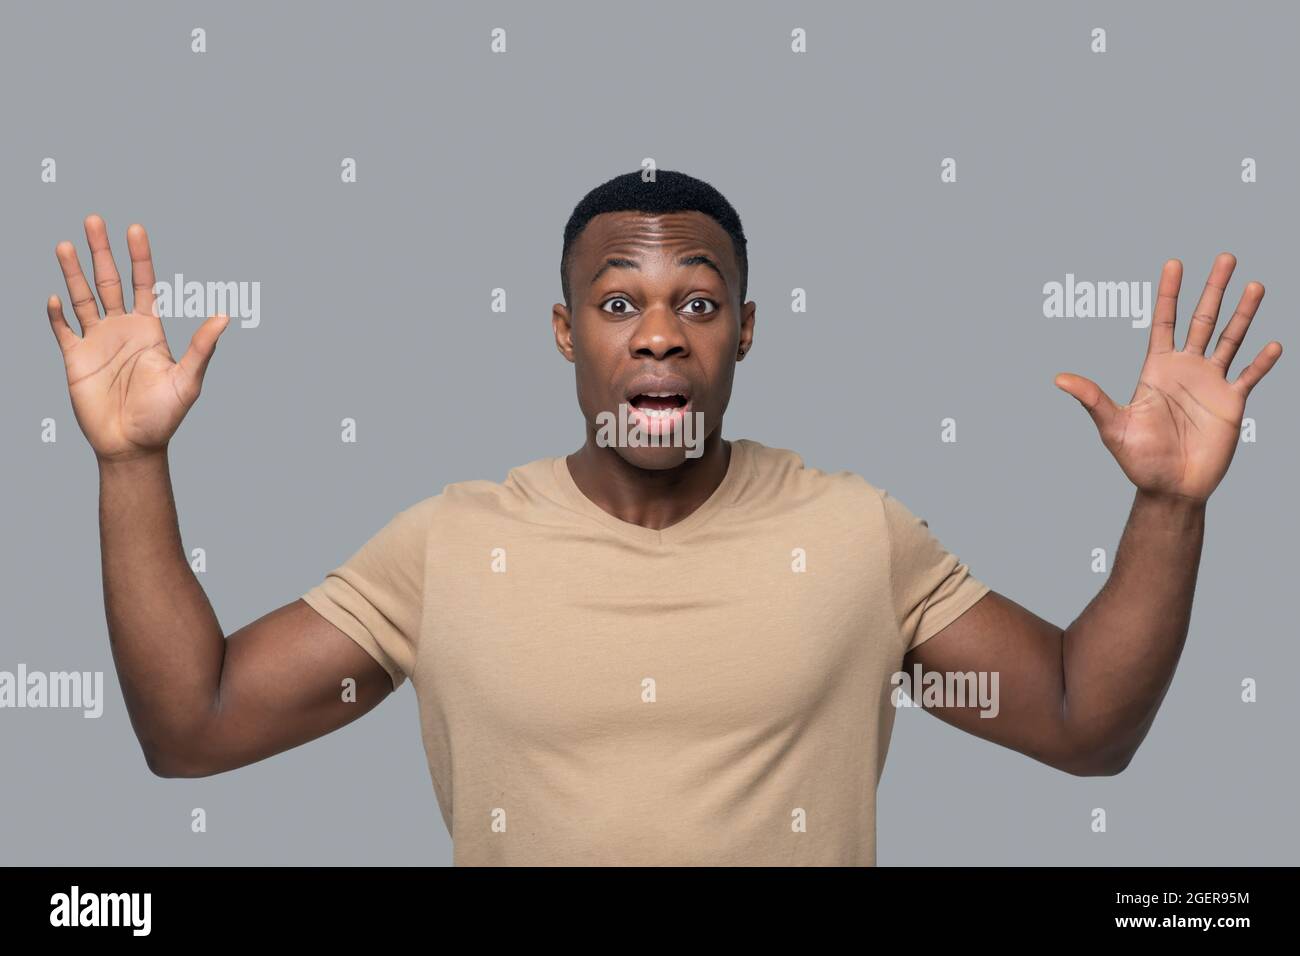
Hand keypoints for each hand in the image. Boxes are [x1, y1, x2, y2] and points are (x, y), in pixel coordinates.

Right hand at [47, 215, 229, 463]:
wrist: (132, 445)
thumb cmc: (164, 416)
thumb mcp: (188, 380)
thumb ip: (202, 347)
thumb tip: (226, 316)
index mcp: (149, 329)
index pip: (143, 283)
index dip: (139, 257)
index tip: (135, 228)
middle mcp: (122, 329)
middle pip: (108, 281)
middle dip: (101, 251)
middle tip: (93, 219)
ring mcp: (97, 342)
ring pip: (82, 297)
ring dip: (73, 272)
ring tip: (65, 244)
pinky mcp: (75, 359)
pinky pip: (62, 330)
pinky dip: (56, 314)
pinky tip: (55, 297)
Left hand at [1054, 254, 1281, 503]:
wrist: (1170, 488)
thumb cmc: (1138, 460)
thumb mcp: (1113, 426)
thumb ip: (1092, 398)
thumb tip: (1058, 379)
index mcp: (1157, 369)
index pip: (1164, 321)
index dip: (1169, 293)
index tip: (1173, 263)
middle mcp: (1186, 370)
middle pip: (1202, 320)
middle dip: (1212, 289)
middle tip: (1225, 256)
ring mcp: (1211, 384)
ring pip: (1230, 339)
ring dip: (1243, 314)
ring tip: (1254, 285)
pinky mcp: (1232, 403)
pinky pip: (1249, 376)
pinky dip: (1262, 362)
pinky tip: (1273, 344)